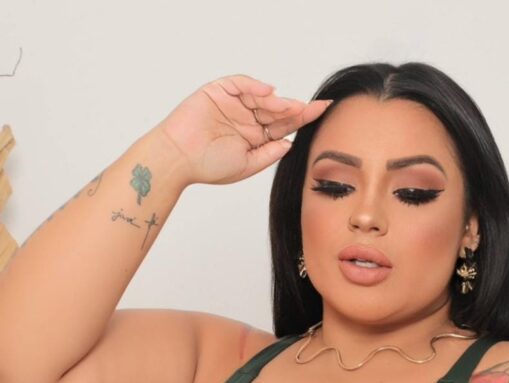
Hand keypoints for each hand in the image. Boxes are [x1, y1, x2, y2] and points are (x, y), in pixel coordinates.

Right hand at [152, 74, 332, 186]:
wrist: (179, 158)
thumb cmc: (209, 166)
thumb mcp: (247, 165)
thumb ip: (269, 154)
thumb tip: (290, 142)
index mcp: (255, 137)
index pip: (284, 124)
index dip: (304, 117)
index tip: (324, 110)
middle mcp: (247, 118)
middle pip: (277, 110)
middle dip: (296, 108)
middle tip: (315, 107)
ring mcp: (233, 104)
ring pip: (261, 97)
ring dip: (277, 101)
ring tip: (290, 106)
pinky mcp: (218, 91)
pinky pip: (240, 84)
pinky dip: (255, 86)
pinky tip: (268, 92)